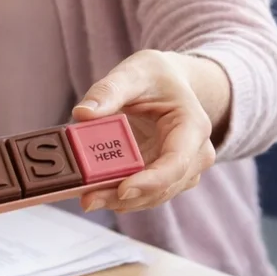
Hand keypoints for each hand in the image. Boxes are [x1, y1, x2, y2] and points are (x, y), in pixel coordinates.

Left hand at [73, 50, 219, 213]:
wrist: (167, 82)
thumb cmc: (154, 76)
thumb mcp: (132, 74)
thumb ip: (108, 92)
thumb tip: (82, 113)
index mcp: (193, 126)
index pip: (176, 162)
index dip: (151, 181)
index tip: (122, 189)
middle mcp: (194, 154)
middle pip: (163, 187)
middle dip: (126, 197)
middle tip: (88, 200)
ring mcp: (181, 170)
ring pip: (152, 196)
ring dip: (119, 201)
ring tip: (86, 199)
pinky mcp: (162, 177)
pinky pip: (143, 193)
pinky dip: (118, 195)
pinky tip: (93, 194)